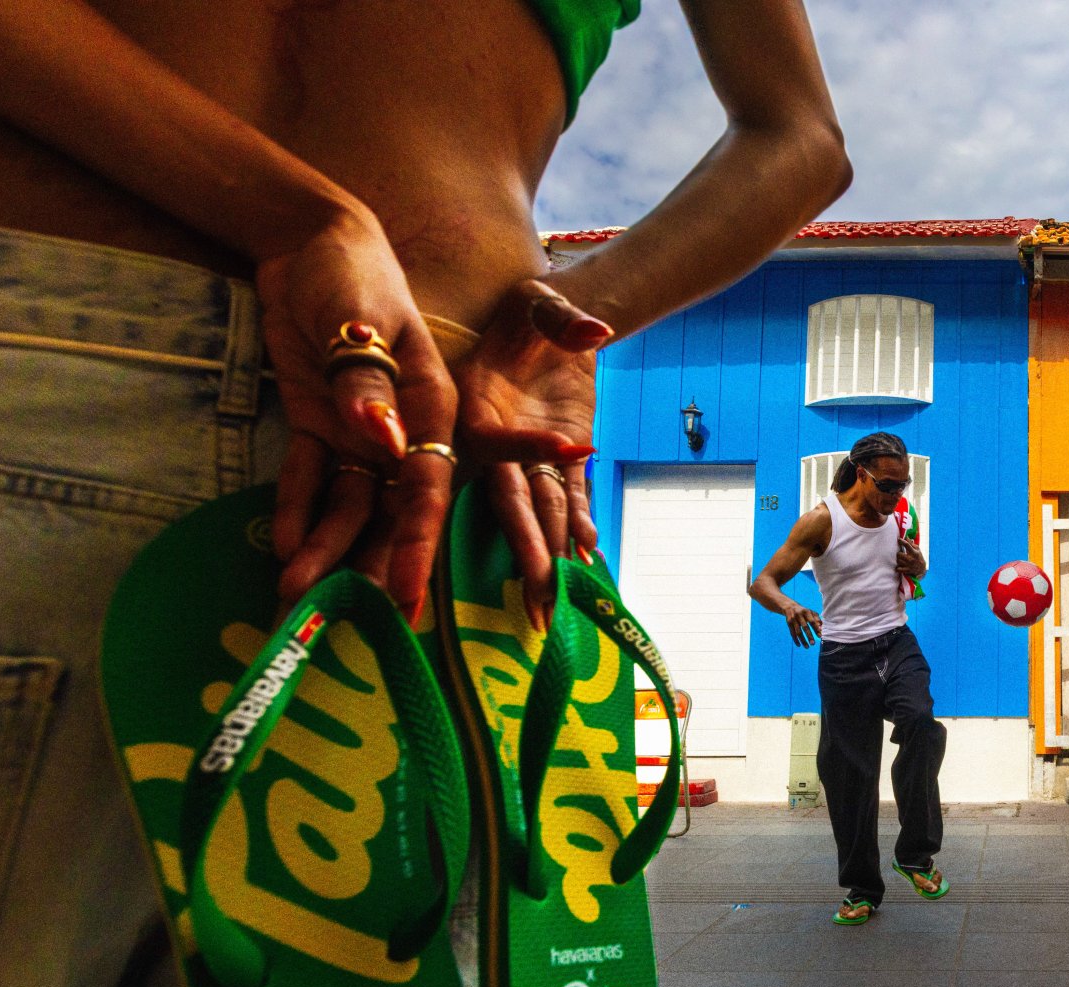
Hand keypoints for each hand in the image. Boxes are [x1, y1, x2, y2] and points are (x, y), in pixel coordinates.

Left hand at [258, 206, 456, 625]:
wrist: (308, 242)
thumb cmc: (352, 271)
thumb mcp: (360, 317)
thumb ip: (368, 382)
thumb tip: (383, 444)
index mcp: (430, 408)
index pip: (429, 486)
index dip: (420, 543)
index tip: (410, 594)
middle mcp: (402, 432)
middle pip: (392, 511)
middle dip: (374, 566)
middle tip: (351, 621)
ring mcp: (359, 433)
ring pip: (351, 506)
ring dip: (328, 548)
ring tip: (297, 597)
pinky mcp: (319, 428)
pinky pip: (310, 479)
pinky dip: (298, 512)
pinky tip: (285, 549)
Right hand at [453, 279, 612, 630]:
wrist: (553, 317)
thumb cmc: (532, 306)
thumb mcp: (542, 301)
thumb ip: (561, 318)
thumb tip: (593, 330)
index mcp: (475, 404)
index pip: (498, 444)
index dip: (527, 454)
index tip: (566, 462)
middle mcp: (494, 439)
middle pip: (510, 499)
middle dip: (526, 548)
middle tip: (533, 601)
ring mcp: (527, 453)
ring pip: (537, 509)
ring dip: (548, 553)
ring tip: (553, 602)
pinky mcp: (558, 455)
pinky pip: (568, 494)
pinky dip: (579, 521)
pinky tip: (587, 556)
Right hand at [783, 601, 822, 647]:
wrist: (790, 607)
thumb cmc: (804, 611)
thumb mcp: (811, 612)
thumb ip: (817, 619)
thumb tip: (821, 628)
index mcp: (806, 612)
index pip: (812, 621)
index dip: (816, 629)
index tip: (820, 636)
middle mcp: (799, 615)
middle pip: (805, 627)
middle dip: (809, 636)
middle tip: (813, 644)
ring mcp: (793, 619)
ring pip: (798, 632)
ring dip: (803, 640)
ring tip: (807, 647)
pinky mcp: (788, 623)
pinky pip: (792, 633)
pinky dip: (795, 640)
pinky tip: (799, 645)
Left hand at [896, 538, 925, 578]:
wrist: (922, 570)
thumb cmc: (919, 557)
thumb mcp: (917, 550)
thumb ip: (911, 544)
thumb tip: (906, 537)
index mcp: (914, 553)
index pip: (907, 545)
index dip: (902, 541)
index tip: (899, 539)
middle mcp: (911, 559)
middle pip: (899, 554)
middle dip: (898, 553)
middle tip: (900, 554)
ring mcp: (909, 565)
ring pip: (898, 561)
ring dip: (898, 560)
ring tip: (901, 560)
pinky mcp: (907, 571)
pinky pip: (898, 569)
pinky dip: (898, 568)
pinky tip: (900, 566)